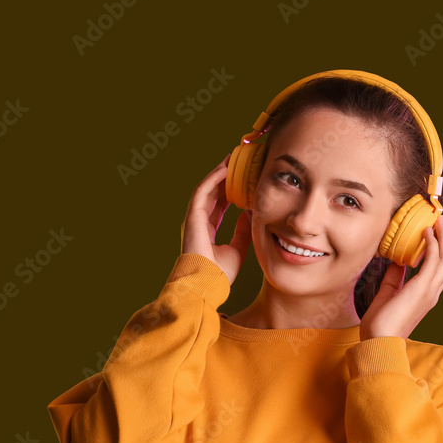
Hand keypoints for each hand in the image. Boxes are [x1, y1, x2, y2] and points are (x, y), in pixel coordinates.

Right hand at [181, 153, 252, 284]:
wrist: (207, 284)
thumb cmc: (219, 274)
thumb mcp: (238, 249)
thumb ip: (242, 231)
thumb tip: (250, 214)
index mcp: (207, 231)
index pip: (218, 206)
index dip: (229, 192)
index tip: (241, 182)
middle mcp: (198, 222)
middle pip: (212, 194)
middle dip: (223, 177)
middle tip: (237, 162)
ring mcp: (194, 218)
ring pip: (206, 189)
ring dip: (218, 173)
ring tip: (231, 159)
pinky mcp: (193, 216)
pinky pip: (202, 191)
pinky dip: (213, 179)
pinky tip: (225, 169)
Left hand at [359, 213, 442, 340]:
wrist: (378, 341)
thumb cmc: (380, 325)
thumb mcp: (387, 295)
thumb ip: (394, 278)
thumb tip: (397, 261)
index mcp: (426, 295)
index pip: (441, 268)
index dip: (442, 249)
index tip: (438, 231)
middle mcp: (433, 292)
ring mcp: (430, 291)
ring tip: (439, 220)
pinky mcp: (423, 289)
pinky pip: (434, 261)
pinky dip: (434, 244)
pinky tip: (427, 232)